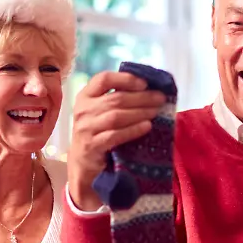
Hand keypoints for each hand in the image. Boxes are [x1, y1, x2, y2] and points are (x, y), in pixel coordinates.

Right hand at [67, 71, 165, 209]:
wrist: (83, 162)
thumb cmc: (98, 132)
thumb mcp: (101, 111)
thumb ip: (117, 98)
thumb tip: (150, 89)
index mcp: (85, 96)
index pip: (103, 79)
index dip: (125, 79)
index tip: (145, 83)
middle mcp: (83, 110)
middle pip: (115, 98)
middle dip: (141, 97)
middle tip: (160, 98)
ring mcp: (86, 129)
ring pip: (116, 116)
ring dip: (140, 112)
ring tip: (156, 111)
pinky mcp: (92, 146)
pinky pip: (115, 136)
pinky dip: (133, 130)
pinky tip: (147, 126)